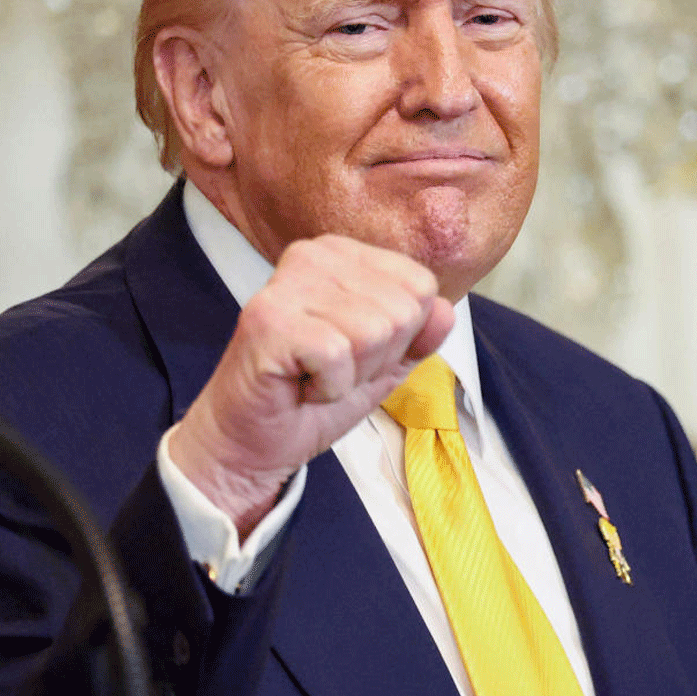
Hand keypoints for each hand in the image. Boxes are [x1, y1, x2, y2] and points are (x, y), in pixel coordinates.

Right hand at [168, 234, 454, 538]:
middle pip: (402, 310)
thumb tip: (446, 309)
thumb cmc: (311, 395)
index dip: (400, 338)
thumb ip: (419, 335)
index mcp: (343, 254)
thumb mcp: (383, 364)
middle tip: (330, 370)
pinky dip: (327, 387)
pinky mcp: (270, 319)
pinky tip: (299, 385)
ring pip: (375, 331)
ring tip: (314, 375)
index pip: (421, 285)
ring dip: (351, 375)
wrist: (250, 441)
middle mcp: (314, 254)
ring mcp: (288, 283)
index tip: (354, 354)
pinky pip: (339, 355)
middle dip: (376, 359)